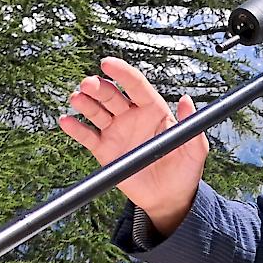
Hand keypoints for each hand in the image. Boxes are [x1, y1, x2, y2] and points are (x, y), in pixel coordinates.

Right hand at [58, 57, 207, 234]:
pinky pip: (87, 136)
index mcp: (153, 110)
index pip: (136, 85)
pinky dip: (75, 128)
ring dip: (85, 103)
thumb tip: (186, 100)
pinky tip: (66, 121)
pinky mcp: (104, 150)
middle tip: (88, 85)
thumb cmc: (185, 172)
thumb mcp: (195, 150)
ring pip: (96, 111)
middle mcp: (132, 116)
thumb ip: (191, 126)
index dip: (122, 73)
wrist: (169, 198)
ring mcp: (116, 131)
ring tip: (77, 99)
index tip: (108, 64)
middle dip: (98, 87)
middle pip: (111, 95)